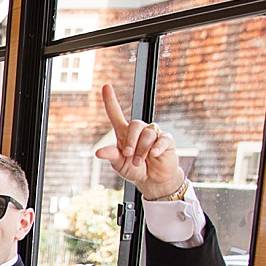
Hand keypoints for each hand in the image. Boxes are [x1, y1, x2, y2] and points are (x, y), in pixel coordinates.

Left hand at [95, 82, 181, 197]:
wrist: (153, 180)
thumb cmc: (135, 170)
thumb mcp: (120, 165)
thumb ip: (112, 156)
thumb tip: (98, 152)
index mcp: (124, 134)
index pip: (116, 114)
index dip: (110, 100)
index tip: (105, 86)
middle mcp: (139, 131)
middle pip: (135, 124)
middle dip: (131, 141)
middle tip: (129, 155)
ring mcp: (153, 134)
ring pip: (147, 133)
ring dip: (142, 150)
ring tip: (140, 162)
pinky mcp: (166, 140)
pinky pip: (162, 138)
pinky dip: (157, 147)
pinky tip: (154, 154)